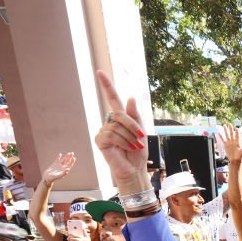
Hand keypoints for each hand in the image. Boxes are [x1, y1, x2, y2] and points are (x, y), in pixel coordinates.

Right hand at [42, 152, 75, 185]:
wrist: (47, 177)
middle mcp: (63, 167)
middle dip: (70, 157)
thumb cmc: (53, 178)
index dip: (72, 161)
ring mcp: (59, 165)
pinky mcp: (55, 164)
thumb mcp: (58, 176)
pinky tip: (60, 154)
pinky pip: (58, 159)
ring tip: (69, 153)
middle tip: (72, 153)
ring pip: (63, 160)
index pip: (69, 165)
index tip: (74, 158)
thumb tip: (68, 169)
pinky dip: (59, 157)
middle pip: (67, 161)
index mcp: (65, 170)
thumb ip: (63, 173)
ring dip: (66, 156)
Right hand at [93, 71, 147, 185]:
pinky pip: (110, 135)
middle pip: (119, 114)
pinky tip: (126, 148)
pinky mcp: (100, 141)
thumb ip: (135, 115)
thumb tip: (130, 97)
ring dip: (129, 137)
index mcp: (120, 118)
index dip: (106, 85)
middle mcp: (110, 122)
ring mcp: (104, 131)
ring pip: (116, 126)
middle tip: (141, 138)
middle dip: (133, 126)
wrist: (135, 168)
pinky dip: (122, 142)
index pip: (112, 98)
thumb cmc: (138, 152)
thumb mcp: (141, 131)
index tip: (99, 72)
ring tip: (134, 146)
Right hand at [222, 124, 241, 163]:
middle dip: (230, 129)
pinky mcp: (226, 144)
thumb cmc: (239, 156)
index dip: (237, 132)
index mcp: (237, 142)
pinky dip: (221, 136)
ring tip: (224, 125)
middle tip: (230, 124)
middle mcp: (233, 141)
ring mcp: (229, 142)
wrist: (234, 159)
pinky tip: (219, 132)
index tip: (237, 128)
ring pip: (227, 135)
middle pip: (232, 134)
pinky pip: (223, 139)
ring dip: (226, 130)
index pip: (237, 136)